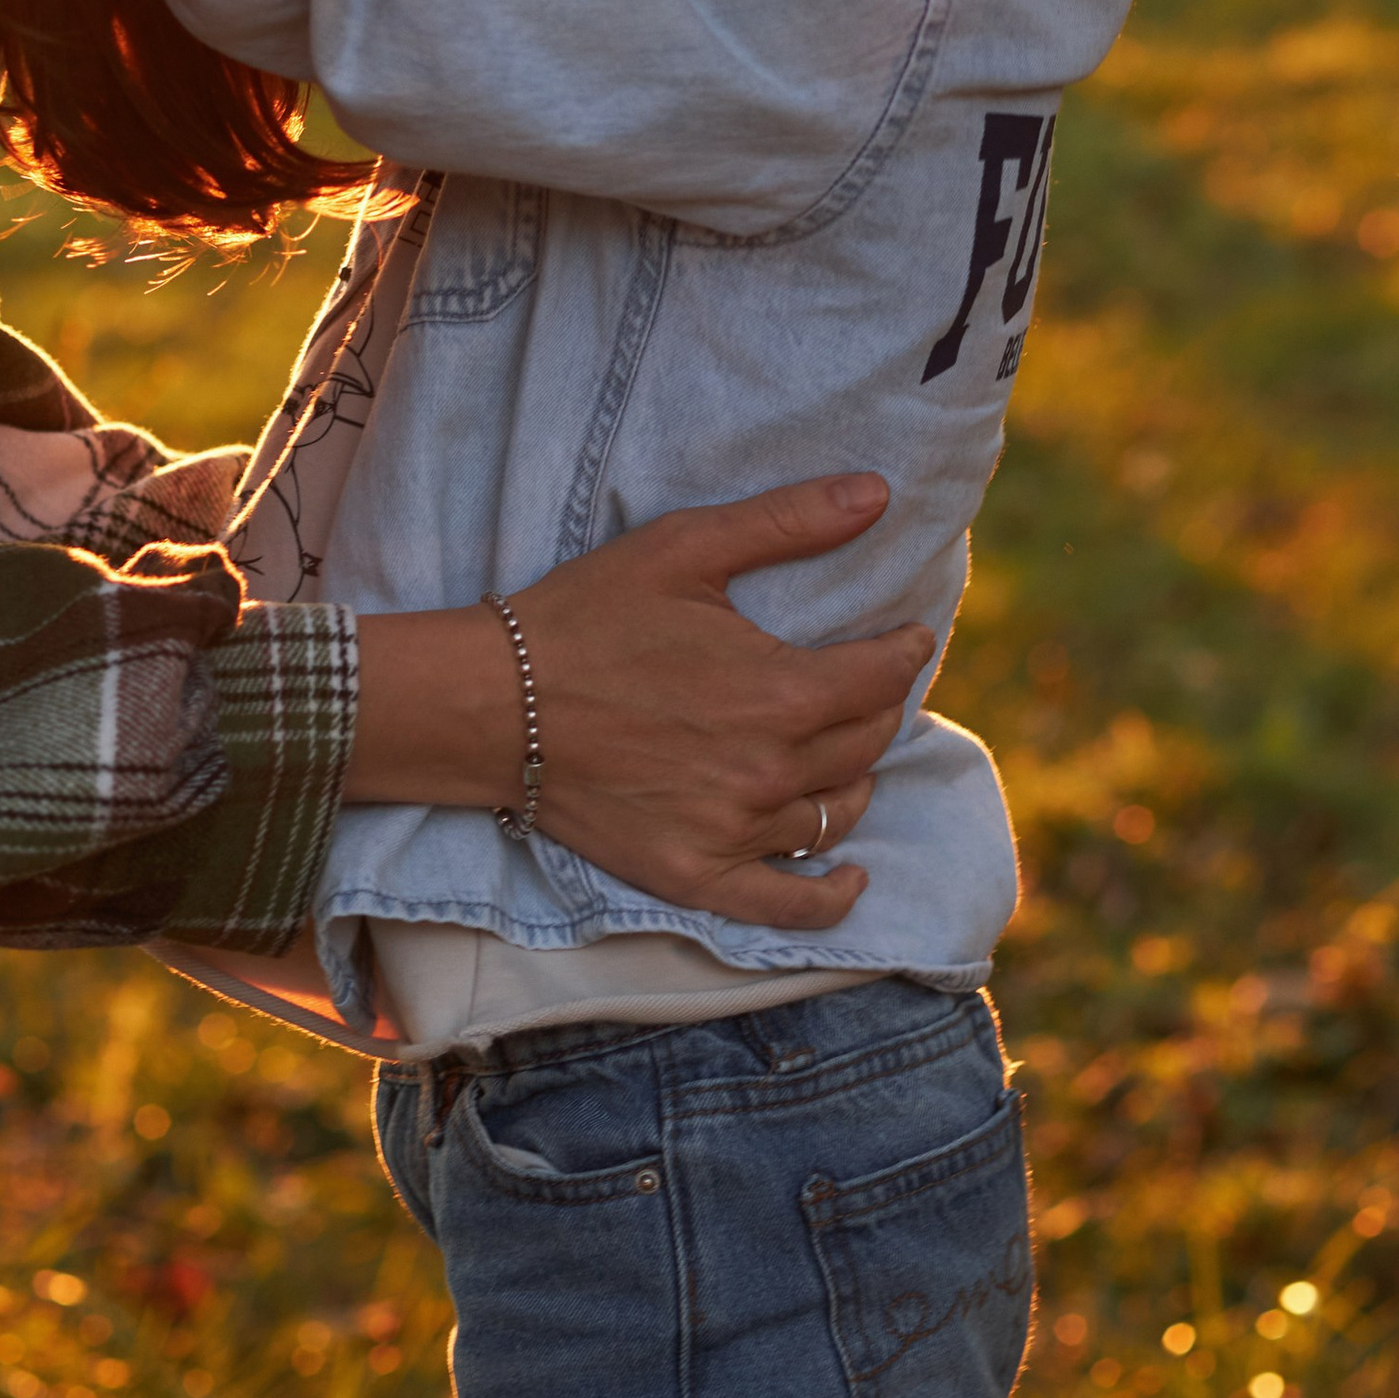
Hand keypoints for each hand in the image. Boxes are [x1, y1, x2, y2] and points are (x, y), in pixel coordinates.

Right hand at [348, 475, 929, 936]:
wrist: (491, 703)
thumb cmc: (585, 615)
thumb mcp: (685, 548)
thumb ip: (787, 521)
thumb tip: (877, 492)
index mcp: (780, 691)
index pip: (882, 677)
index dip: (904, 650)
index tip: (907, 635)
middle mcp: (769, 771)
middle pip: (866, 743)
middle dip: (878, 705)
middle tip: (869, 684)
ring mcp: (734, 832)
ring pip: (836, 812)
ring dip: (856, 778)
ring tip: (848, 753)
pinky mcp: (694, 875)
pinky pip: (788, 905)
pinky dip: (830, 899)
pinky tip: (848, 879)